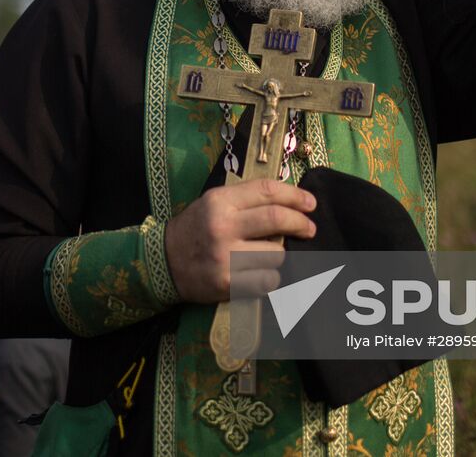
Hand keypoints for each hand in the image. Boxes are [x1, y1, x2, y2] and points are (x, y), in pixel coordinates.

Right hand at [163, 179, 316, 304]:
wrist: (164, 262)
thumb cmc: (196, 228)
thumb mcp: (215, 202)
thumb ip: (248, 199)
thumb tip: (292, 200)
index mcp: (220, 201)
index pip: (267, 191)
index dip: (295, 196)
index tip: (311, 203)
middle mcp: (223, 226)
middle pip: (277, 219)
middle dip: (301, 223)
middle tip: (310, 228)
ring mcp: (225, 257)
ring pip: (276, 253)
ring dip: (279, 254)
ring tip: (266, 254)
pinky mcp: (227, 284)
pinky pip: (268, 280)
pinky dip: (270, 277)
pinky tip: (258, 273)